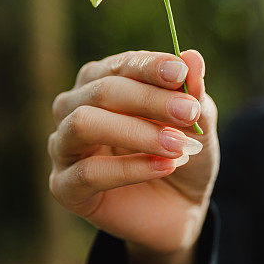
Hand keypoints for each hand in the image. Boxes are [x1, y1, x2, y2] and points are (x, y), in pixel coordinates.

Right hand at [48, 49, 219, 258]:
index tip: (180, 73)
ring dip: (137, 132)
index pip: (121, 65)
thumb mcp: (199, 122)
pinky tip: (166, 166)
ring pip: (84, 124)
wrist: (180, 207)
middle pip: (102, 90)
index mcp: (104, 81)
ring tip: (177, 144)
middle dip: (149, 99)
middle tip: (189, 113)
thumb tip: (192, 57)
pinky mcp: (64, 186)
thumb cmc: (183, 152)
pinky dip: (132, 168)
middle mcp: (75, 108)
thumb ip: (193, 92)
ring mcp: (64, 146)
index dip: (150, 66)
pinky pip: (88, 172)